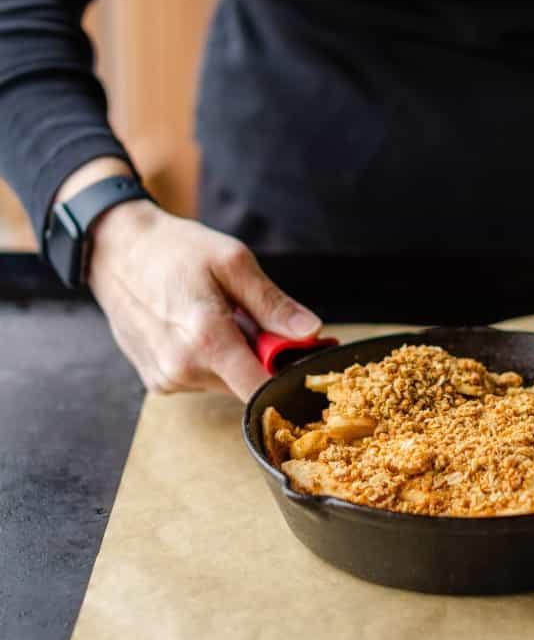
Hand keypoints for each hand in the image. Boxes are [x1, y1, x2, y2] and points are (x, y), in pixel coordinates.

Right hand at [86, 198, 320, 399]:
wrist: (117, 251)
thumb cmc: (175, 250)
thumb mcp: (233, 262)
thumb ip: (272, 303)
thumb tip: (310, 331)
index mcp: (206, 339)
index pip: (261, 388)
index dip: (287, 375)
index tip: (301, 354)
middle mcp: (183, 369)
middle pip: (246, 384)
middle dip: (260, 357)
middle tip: (251, 317)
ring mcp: (167, 379)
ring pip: (225, 382)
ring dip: (233, 357)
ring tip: (218, 315)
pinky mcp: (157, 381)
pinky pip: (201, 379)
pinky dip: (209, 359)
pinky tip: (195, 327)